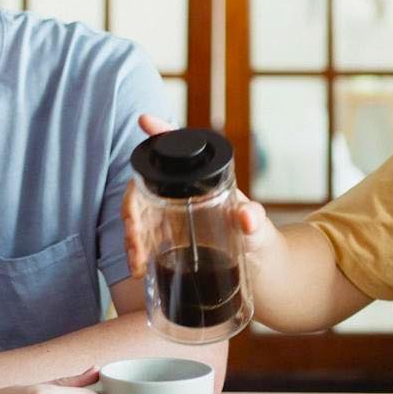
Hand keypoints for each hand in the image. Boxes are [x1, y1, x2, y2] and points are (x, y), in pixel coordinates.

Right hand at [123, 115, 280, 279]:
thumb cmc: (260, 241)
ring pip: (139, 214)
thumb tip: (247, 216)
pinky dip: (136, 251)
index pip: (181, 151)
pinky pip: (143, 238)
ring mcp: (173, 216)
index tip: (145, 120)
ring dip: (131, 233)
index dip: (161, 134)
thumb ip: (254, 221)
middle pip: (146, 186)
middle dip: (132, 208)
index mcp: (206, 181)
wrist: (261, 273)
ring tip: (136, 261)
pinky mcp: (168, 239)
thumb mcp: (259, 231)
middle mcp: (184, 193)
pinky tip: (138, 268)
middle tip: (134, 237)